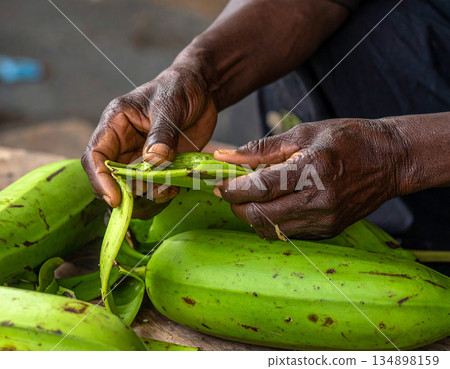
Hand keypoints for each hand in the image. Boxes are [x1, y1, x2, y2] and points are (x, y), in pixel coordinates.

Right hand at [82, 64, 216, 207]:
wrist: (202, 91)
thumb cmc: (179, 88)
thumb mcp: (170, 106)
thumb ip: (161, 134)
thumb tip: (153, 161)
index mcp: (116, 123)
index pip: (95, 155)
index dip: (100, 179)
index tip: (115, 198)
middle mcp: (124, 142)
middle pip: (112, 176)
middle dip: (127, 191)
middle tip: (149, 194)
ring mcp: (142, 155)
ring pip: (133, 184)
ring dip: (147, 194)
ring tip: (166, 190)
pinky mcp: (160, 164)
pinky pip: (155, 185)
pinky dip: (162, 192)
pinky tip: (174, 189)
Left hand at [214, 118, 407, 239]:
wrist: (389, 160)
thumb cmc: (347, 139)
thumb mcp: (303, 134)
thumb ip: (262, 149)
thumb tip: (226, 156)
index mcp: (312, 170)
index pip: (260, 189)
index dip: (234, 190)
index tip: (220, 186)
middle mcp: (319, 201)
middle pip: (262, 216)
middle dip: (237, 207)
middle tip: (230, 193)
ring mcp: (325, 220)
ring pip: (272, 230)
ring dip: (253, 216)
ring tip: (252, 198)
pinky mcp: (329, 231)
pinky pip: (288, 233)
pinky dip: (272, 222)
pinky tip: (274, 205)